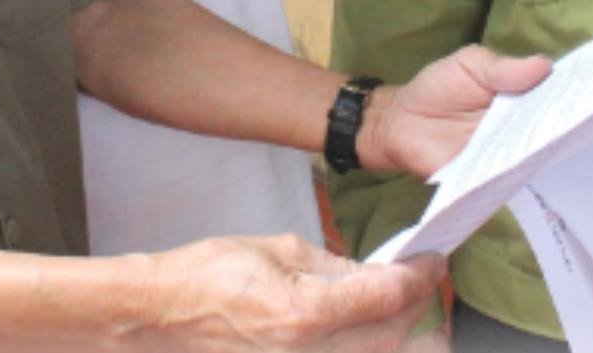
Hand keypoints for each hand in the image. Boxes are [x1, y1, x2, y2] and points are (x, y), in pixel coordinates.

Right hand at [136, 235, 446, 350]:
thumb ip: (333, 264)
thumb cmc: (208, 276)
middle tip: (419, 281)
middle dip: (416, 307)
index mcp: (306, 312)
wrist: (159, 317)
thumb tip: (374, 273)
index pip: (389, 296)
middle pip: (394, 337)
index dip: (421, 276)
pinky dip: (366, 345)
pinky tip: (363, 327)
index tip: (433, 260)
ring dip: (396, 333)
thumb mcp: (277, 250)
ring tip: (395, 306)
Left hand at [360, 45, 553, 177]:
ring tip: (570, 145)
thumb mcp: (471, 65)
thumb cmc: (437, 88)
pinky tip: (531, 171)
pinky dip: (518, 176)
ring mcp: (505, 155)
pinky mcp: (488, 179)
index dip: (574, 96)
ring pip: (534, 156)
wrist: (400, 123)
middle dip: (569, 125)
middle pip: (550, 130)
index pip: (554, 98)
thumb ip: (504, 69)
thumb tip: (546, 65)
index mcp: (521, 98)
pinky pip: (508, 179)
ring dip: (547, 151)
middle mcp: (519, 129)